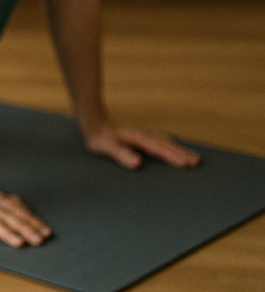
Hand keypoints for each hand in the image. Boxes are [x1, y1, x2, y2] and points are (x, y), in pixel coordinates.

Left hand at [83, 121, 199, 170]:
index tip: (185, 163)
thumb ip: (120, 154)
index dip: (172, 156)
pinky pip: (165, 142)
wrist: (95, 127)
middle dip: (182, 153)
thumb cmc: (100, 139)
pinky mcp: (148, 138)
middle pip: (167, 145)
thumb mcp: (105, 147)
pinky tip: (181, 152)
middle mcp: (146, 135)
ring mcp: (148, 135)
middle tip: (197, 163)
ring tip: (195, 159)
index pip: (158, 149)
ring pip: (168, 142)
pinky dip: (175, 147)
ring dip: (181, 150)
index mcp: (138, 138)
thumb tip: (137, 163)